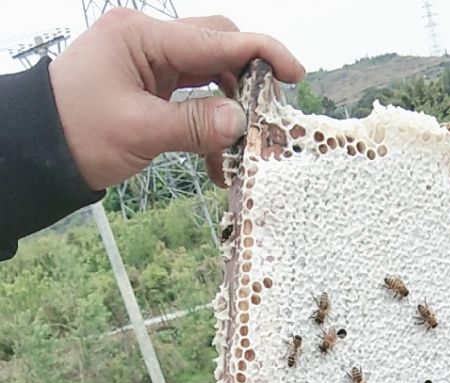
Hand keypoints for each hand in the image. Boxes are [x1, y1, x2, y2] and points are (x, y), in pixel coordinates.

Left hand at [49, 11, 303, 189]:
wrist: (36, 151)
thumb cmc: (77, 134)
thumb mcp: (140, 132)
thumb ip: (195, 125)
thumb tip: (241, 122)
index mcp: (143, 36)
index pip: (215, 39)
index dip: (261, 53)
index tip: (295, 72)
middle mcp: (148, 40)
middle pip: (217, 47)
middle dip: (248, 80)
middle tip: (270, 115)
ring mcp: (148, 62)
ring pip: (208, 75)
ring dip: (229, 110)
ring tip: (242, 149)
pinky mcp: (147, 86)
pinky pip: (191, 98)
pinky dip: (207, 124)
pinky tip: (216, 161)